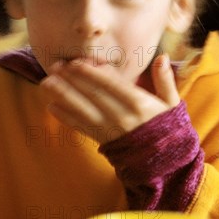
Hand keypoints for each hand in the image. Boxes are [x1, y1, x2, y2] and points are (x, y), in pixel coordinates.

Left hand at [41, 54, 179, 143]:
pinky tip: (51, 105)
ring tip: (46, 83)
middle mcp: (121, 117)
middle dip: (72, 79)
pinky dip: (65, 117)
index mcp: (139, 104)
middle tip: (55, 66)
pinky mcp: (101, 140)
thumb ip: (165, 80)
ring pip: (82, 110)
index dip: (92, 74)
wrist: (162, 162)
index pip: (111, 85)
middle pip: (92, 95)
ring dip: (63, 96)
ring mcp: (109, 130)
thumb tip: (162, 57)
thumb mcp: (171, 103)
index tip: (77, 63)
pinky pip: (80, 127)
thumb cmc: (166, 126)